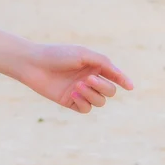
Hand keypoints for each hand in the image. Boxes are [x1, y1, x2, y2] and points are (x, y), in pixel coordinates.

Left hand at [15, 42, 133, 112]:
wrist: (34, 64)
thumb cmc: (58, 55)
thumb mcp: (84, 55)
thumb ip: (105, 64)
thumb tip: (125, 80)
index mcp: (95, 66)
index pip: (115, 76)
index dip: (124, 81)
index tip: (130, 87)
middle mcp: (90, 80)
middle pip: (109, 91)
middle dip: (102, 86)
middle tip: (88, 79)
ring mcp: (80, 92)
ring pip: (99, 101)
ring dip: (92, 94)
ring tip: (78, 85)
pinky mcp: (70, 101)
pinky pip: (86, 108)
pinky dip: (83, 101)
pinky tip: (73, 93)